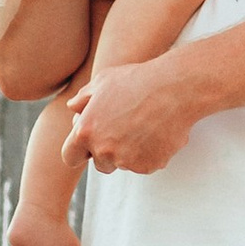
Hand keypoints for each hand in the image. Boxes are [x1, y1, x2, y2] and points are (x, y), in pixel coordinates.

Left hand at [69, 57, 199, 175]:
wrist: (174, 88)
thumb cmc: (137, 79)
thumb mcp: (103, 81)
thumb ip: (83, 98)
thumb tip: (73, 109)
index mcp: (86, 132)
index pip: (70, 156)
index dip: (78, 150)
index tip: (89, 145)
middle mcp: (103, 150)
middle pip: (100, 163)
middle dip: (108, 151)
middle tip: (124, 129)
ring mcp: (126, 161)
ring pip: (123, 163)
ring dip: (129, 151)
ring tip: (143, 124)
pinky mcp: (148, 166)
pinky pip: (144, 164)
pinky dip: (149, 153)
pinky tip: (156, 131)